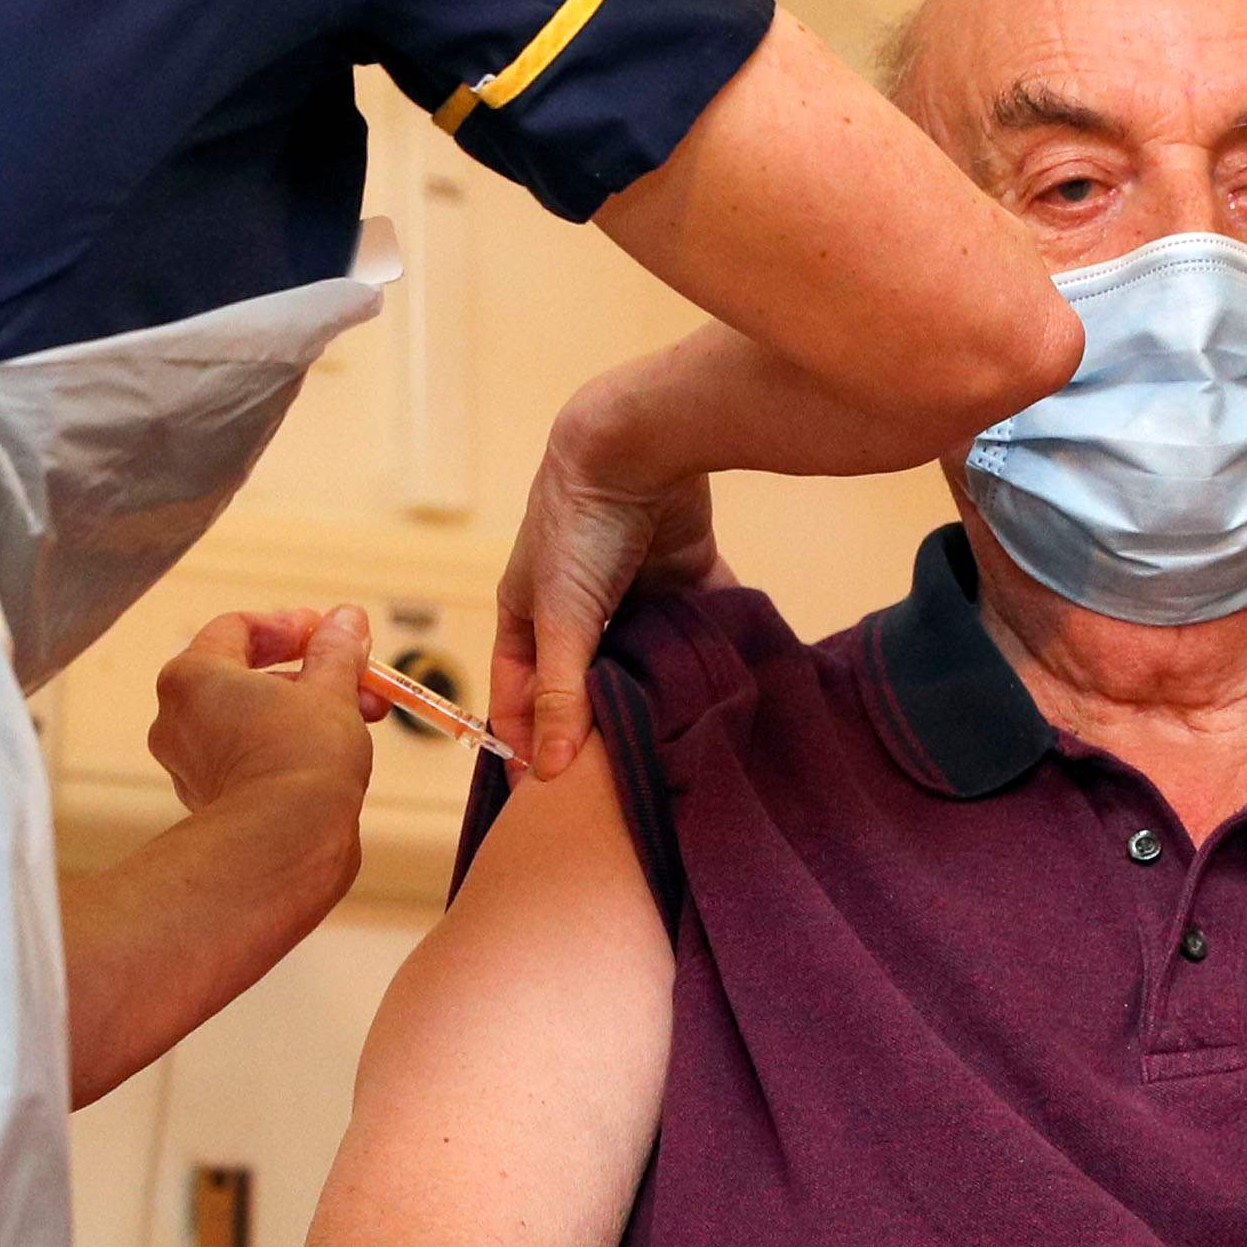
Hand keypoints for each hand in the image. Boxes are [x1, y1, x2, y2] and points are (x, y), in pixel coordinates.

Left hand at [147, 604, 378, 823]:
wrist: (286, 846)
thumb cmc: (299, 761)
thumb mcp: (330, 689)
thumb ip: (336, 649)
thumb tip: (346, 620)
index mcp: (191, 678)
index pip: (236, 629)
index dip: (288, 625)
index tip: (325, 632)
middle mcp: (178, 719)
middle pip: (247, 676)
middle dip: (310, 673)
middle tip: (354, 673)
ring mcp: (190, 765)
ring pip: (253, 719)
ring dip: (307, 710)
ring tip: (363, 714)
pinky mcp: (213, 801)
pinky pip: (250, 757)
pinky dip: (288, 746)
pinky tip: (336, 751)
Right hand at [490, 378, 732, 780]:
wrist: (638, 443)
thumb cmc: (578, 528)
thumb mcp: (562, 618)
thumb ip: (562, 694)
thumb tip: (550, 773)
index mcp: (528, 617)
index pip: (520, 697)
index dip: (530, 744)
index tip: (548, 802)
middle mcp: (577, 610)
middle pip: (584, 686)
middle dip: (598, 731)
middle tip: (623, 790)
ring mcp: (631, 594)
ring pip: (641, 661)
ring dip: (655, 697)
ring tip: (678, 751)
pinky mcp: (681, 577)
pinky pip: (693, 628)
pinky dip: (706, 654)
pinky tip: (725, 693)